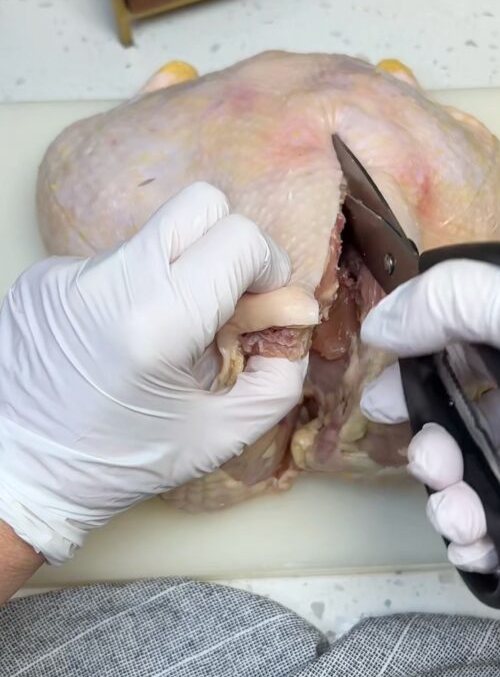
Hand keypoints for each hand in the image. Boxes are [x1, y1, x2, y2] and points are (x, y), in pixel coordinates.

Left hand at [0, 184, 305, 564]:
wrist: (17, 473)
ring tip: (161, 336)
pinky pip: (114, 261)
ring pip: (156, 236)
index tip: (261, 301)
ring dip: (177, 272)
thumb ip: (277, 378)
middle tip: (224, 298)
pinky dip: (133, 289)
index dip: (268, 264)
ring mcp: (71, 273)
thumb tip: (294, 326)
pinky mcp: (44, 277)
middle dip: (228, 243)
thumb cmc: (117, 464)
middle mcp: (110, 280)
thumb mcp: (217, 436)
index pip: (240, 236)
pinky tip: (119, 339)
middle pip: (201, 204)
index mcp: (159, 321)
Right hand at [360, 260, 499, 572]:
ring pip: (480, 481)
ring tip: (460, 520)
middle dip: (431, 454)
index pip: (452, 355)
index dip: (410, 381)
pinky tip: (478, 550)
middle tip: (435, 469)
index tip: (380, 408)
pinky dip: (487, 543)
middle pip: (460, 426)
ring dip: (451, 505)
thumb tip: (382, 327)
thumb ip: (451, 302)